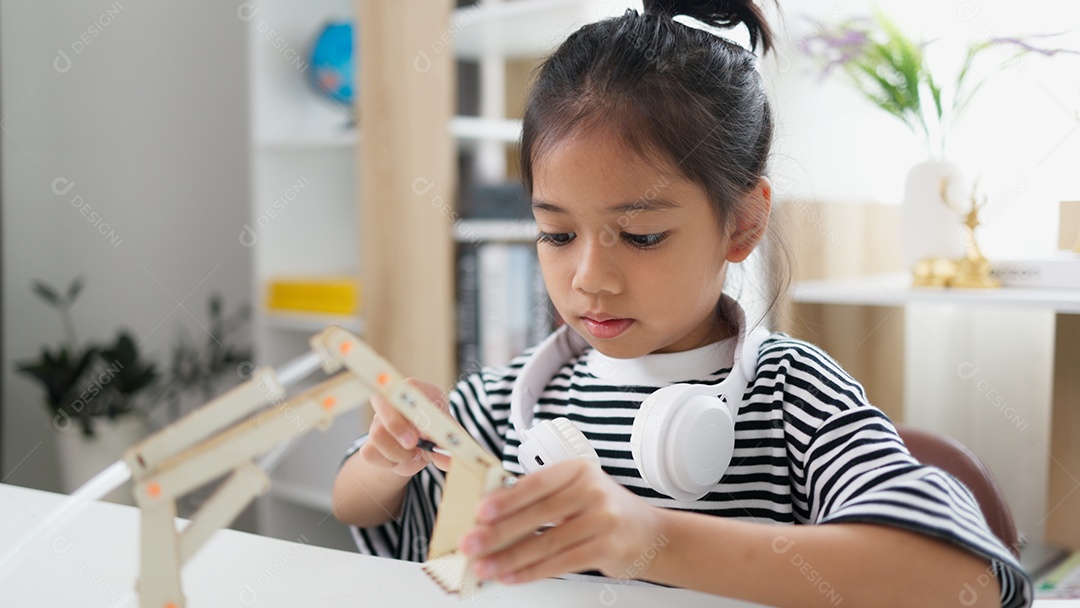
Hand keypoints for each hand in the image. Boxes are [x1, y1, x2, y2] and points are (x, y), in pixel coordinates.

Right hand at [358, 378, 451, 477]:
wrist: (424, 448)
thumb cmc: (439, 433)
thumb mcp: (450, 438)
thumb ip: (451, 447)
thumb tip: (444, 457)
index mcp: (420, 392)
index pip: (410, 387)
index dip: (415, 406)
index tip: (425, 427)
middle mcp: (394, 402)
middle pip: (384, 403)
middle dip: (398, 427)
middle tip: (414, 443)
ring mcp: (379, 420)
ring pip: (377, 433)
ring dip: (399, 452)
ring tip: (414, 454)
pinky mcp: (370, 440)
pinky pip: (370, 452)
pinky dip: (388, 462)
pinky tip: (401, 459)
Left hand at [458, 459, 665, 583]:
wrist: (653, 535)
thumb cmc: (605, 511)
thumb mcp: (578, 491)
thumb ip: (541, 497)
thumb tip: (492, 508)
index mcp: (578, 470)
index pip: (535, 483)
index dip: (505, 498)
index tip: (479, 511)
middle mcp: (592, 491)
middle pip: (537, 514)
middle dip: (498, 532)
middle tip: (472, 543)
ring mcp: (602, 520)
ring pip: (546, 543)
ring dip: (510, 558)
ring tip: (485, 566)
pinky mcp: (607, 548)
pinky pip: (561, 563)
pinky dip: (532, 572)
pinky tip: (513, 576)